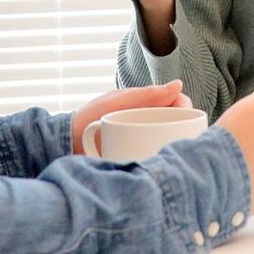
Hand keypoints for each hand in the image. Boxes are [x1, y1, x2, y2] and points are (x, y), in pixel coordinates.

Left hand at [72, 81, 190, 154]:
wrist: (65, 143)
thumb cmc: (89, 117)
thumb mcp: (118, 103)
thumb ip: (147, 95)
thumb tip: (179, 85)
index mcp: (146, 105)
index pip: (177, 104)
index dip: (186, 109)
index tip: (188, 119)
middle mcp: (148, 122)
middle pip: (177, 124)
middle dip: (186, 131)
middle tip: (183, 141)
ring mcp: (143, 140)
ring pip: (170, 142)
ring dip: (177, 149)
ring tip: (178, 156)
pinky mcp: (137, 159)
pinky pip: (158, 159)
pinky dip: (164, 162)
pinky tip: (165, 168)